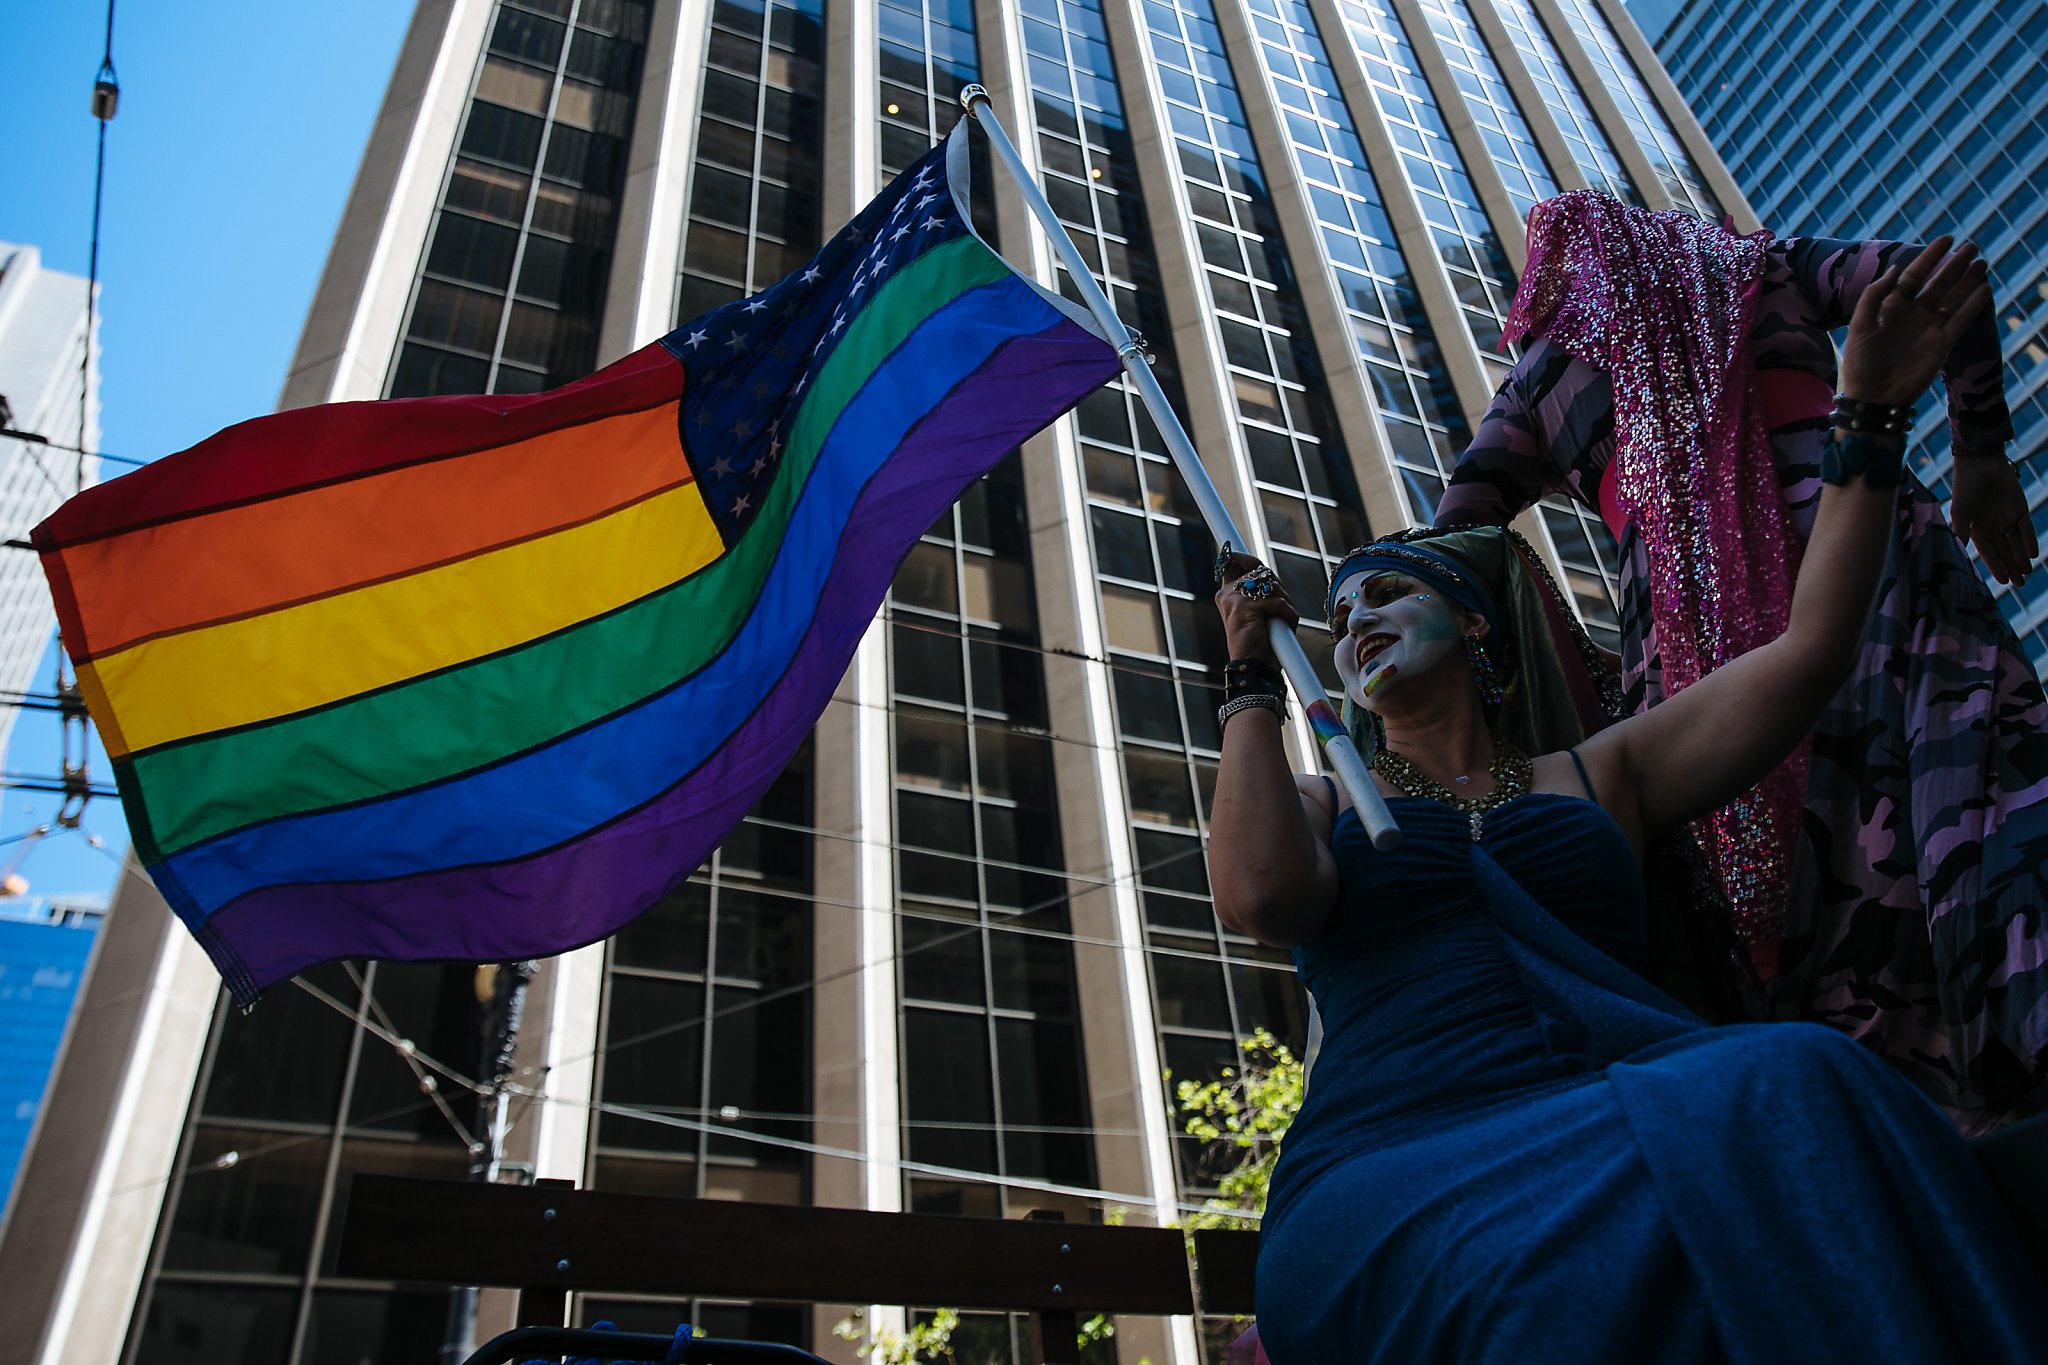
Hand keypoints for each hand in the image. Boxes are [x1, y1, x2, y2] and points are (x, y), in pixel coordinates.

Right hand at [1212, 549, 1298, 663]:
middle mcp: (1227, 593)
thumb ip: (1260, 591)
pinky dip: (1288, 614)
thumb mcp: (1259, 612)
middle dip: (1279, 589)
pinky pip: (1277, 601)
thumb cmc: (1259, 642)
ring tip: (1283, 619)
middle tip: (1283, 607)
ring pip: (1270, 585)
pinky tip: (1286, 625)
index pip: (1234, 562)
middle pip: (1261, 572)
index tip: (1244, 557)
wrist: (1252, 666)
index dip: (1245, 558)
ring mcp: (1234, 599)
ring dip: (1285, 602)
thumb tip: (1266, 573)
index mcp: (1226, 594)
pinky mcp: (1244, 607)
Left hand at [1837, 237, 1991, 407]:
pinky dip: (1973, 305)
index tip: (1946, 239)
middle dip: (1955, 265)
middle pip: (1938, 284)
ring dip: (1968, 281)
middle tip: (1972, 246)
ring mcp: (1929, 329)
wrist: (1873, 398)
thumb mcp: (1860, 325)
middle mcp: (1913, 315)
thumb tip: (1897, 268)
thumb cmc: (1861, 363)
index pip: (1914, 276)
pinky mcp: (1942, 344)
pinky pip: (1961, 320)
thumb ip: (1875, 295)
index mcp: (1891, 308)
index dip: (1930, 257)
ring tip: (1982, 263)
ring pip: (1953, 299)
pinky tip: (1984, 289)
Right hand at [1951, 456, 2037, 586]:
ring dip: (2021, 559)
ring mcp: (2007, 519)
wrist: (1981, 464)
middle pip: (2004, 552)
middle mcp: (1993, 528)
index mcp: (1977, 530)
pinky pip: (2026, 529)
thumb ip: (1962, 527)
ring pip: (2016, 544)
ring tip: (2027, 574)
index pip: (1988, 553)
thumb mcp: (1960, 509)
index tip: (2002, 582)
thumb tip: (1962, 547)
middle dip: (2012, 568)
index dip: (1996, 567)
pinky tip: (2032, 554)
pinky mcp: (2020, 510)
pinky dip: (2029, 541)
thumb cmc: (1966, 486)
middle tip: (2020, 584)